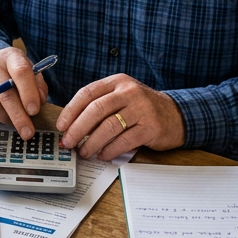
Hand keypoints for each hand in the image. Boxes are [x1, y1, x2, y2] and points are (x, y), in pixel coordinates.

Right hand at [0, 48, 47, 139]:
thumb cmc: (11, 71)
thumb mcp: (29, 70)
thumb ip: (38, 85)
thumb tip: (39, 102)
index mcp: (11, 56)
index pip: (20, 72)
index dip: (28, 93)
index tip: (34, 111)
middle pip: (5, 94)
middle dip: (19, 116)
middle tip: (28, 132)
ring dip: (7, 119)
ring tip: (15, 122)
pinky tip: (0, 116)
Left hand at [56, 74, 184, 160]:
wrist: (176, 115)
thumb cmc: (141, 107)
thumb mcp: (121, 96)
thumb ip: (100, 105)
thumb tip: (71, 125)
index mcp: (117, 82)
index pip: (87, 93)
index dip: (71, 110)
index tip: (61, 125)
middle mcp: (129, 92)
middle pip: (96, 110)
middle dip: (77, 128)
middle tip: (67, 142)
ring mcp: (141, 109)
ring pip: (109, 126)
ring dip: (92, 142)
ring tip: (83, 152)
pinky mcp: (150, 127)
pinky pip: (124, 141)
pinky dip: (110, 150)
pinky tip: (103, 155)